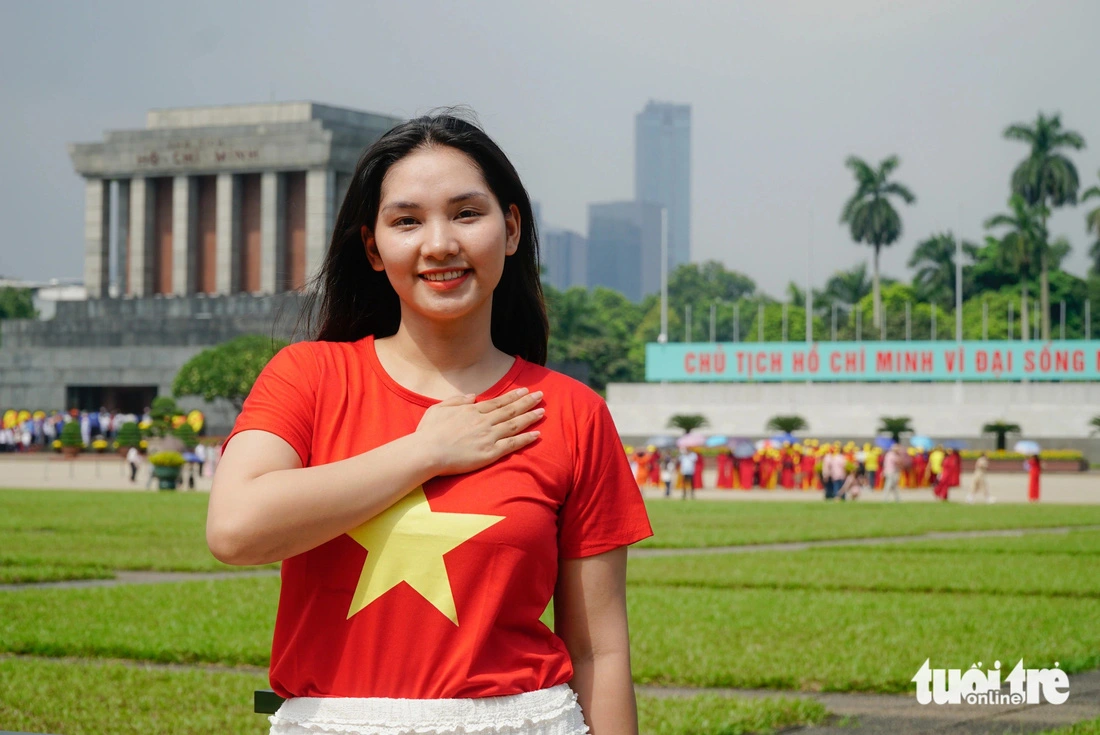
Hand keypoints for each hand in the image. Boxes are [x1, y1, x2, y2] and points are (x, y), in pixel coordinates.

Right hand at [415, 388, 543, 475]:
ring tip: (542, 412)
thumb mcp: (438, 409)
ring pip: (514, 425)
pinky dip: (525, 439)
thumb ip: (457, 400)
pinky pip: (512, 444)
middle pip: (510, 410)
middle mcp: (483, 421)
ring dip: (530, 417)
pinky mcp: (489, 453)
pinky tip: (537, 434)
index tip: (525, 390)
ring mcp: (488, 437)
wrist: (427, 452)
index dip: (513, 396)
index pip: (498, 402)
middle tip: (541, 395)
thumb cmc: (428, 432)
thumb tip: (473, 396)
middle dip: (527, 402)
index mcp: (472, 411)